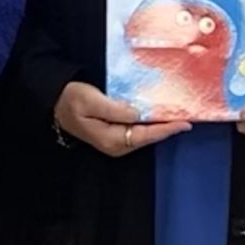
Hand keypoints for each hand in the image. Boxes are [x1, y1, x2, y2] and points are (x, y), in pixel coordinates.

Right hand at [54, 80, 188, 157]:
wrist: (56, 102)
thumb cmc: (71, 100)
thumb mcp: (91, 100)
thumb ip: (115, 108)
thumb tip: (138, 113)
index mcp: (110, 138)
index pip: (144, 134)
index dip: (166, 129)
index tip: (184, 123)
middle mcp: (116, 145)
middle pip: (148, 137)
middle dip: (167, 127)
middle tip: (188, 117)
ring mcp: (116, 142)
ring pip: (144, 135)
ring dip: (160, 125)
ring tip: (179, 115)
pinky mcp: (115, 135)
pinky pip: (138, 131)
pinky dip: (150, 123)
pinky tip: (159, 114)